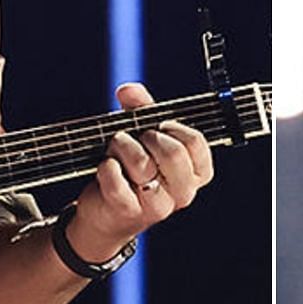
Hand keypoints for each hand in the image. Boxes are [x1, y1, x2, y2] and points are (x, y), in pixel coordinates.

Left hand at [65, 83, 215, 262]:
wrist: (106, 211)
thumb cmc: (132, 169)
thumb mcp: (143, 136)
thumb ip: (141, 109)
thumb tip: (128, 90)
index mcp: (196, 173)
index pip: (196, 142)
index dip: (172, 127)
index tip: (157, 127)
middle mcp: (183, 193)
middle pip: (173, 153)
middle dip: (146, 136)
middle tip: (134, 138)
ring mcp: (158, 207)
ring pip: (142, 164)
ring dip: (121, 147)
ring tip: (115, 151)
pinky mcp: (129, 213)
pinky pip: (116, 181)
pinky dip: (106, 167)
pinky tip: (106, 168)